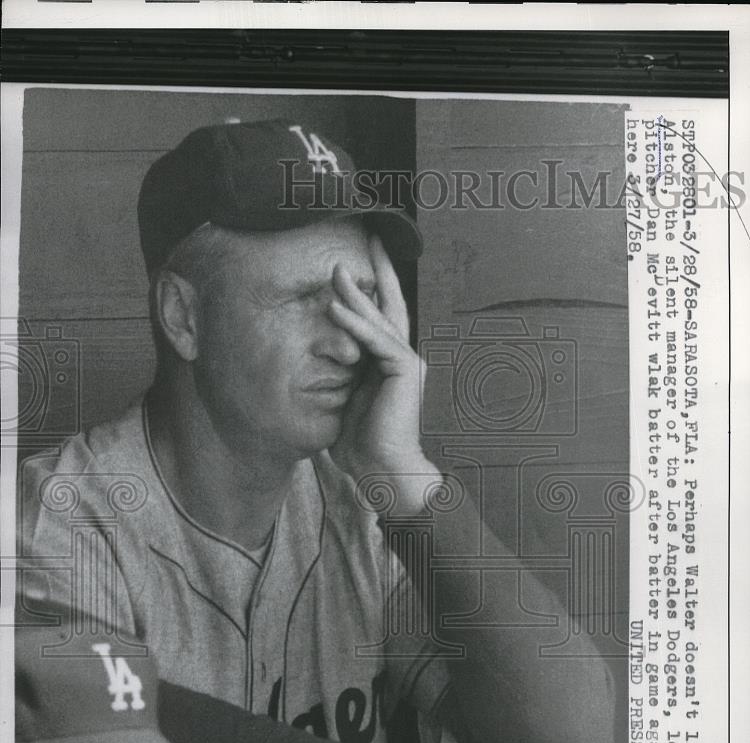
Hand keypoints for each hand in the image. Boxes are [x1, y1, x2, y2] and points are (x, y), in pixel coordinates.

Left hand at [327, 234, 439, 511]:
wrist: (383, 470)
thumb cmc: (362, 445)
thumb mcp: (343, 401)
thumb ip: (337, 377)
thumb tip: (316, 364)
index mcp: (389, 363)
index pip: (380, 317)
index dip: (370, 289)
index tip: (355, 265)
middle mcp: (403, 357)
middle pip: (390, 304)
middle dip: (378, 271)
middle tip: (368, 238)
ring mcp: (407, 362)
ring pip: (380, 318)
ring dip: (357, 293)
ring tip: (336, 268)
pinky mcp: (405, 370)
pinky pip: (376, 340)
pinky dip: (355, 324)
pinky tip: (335, 308)